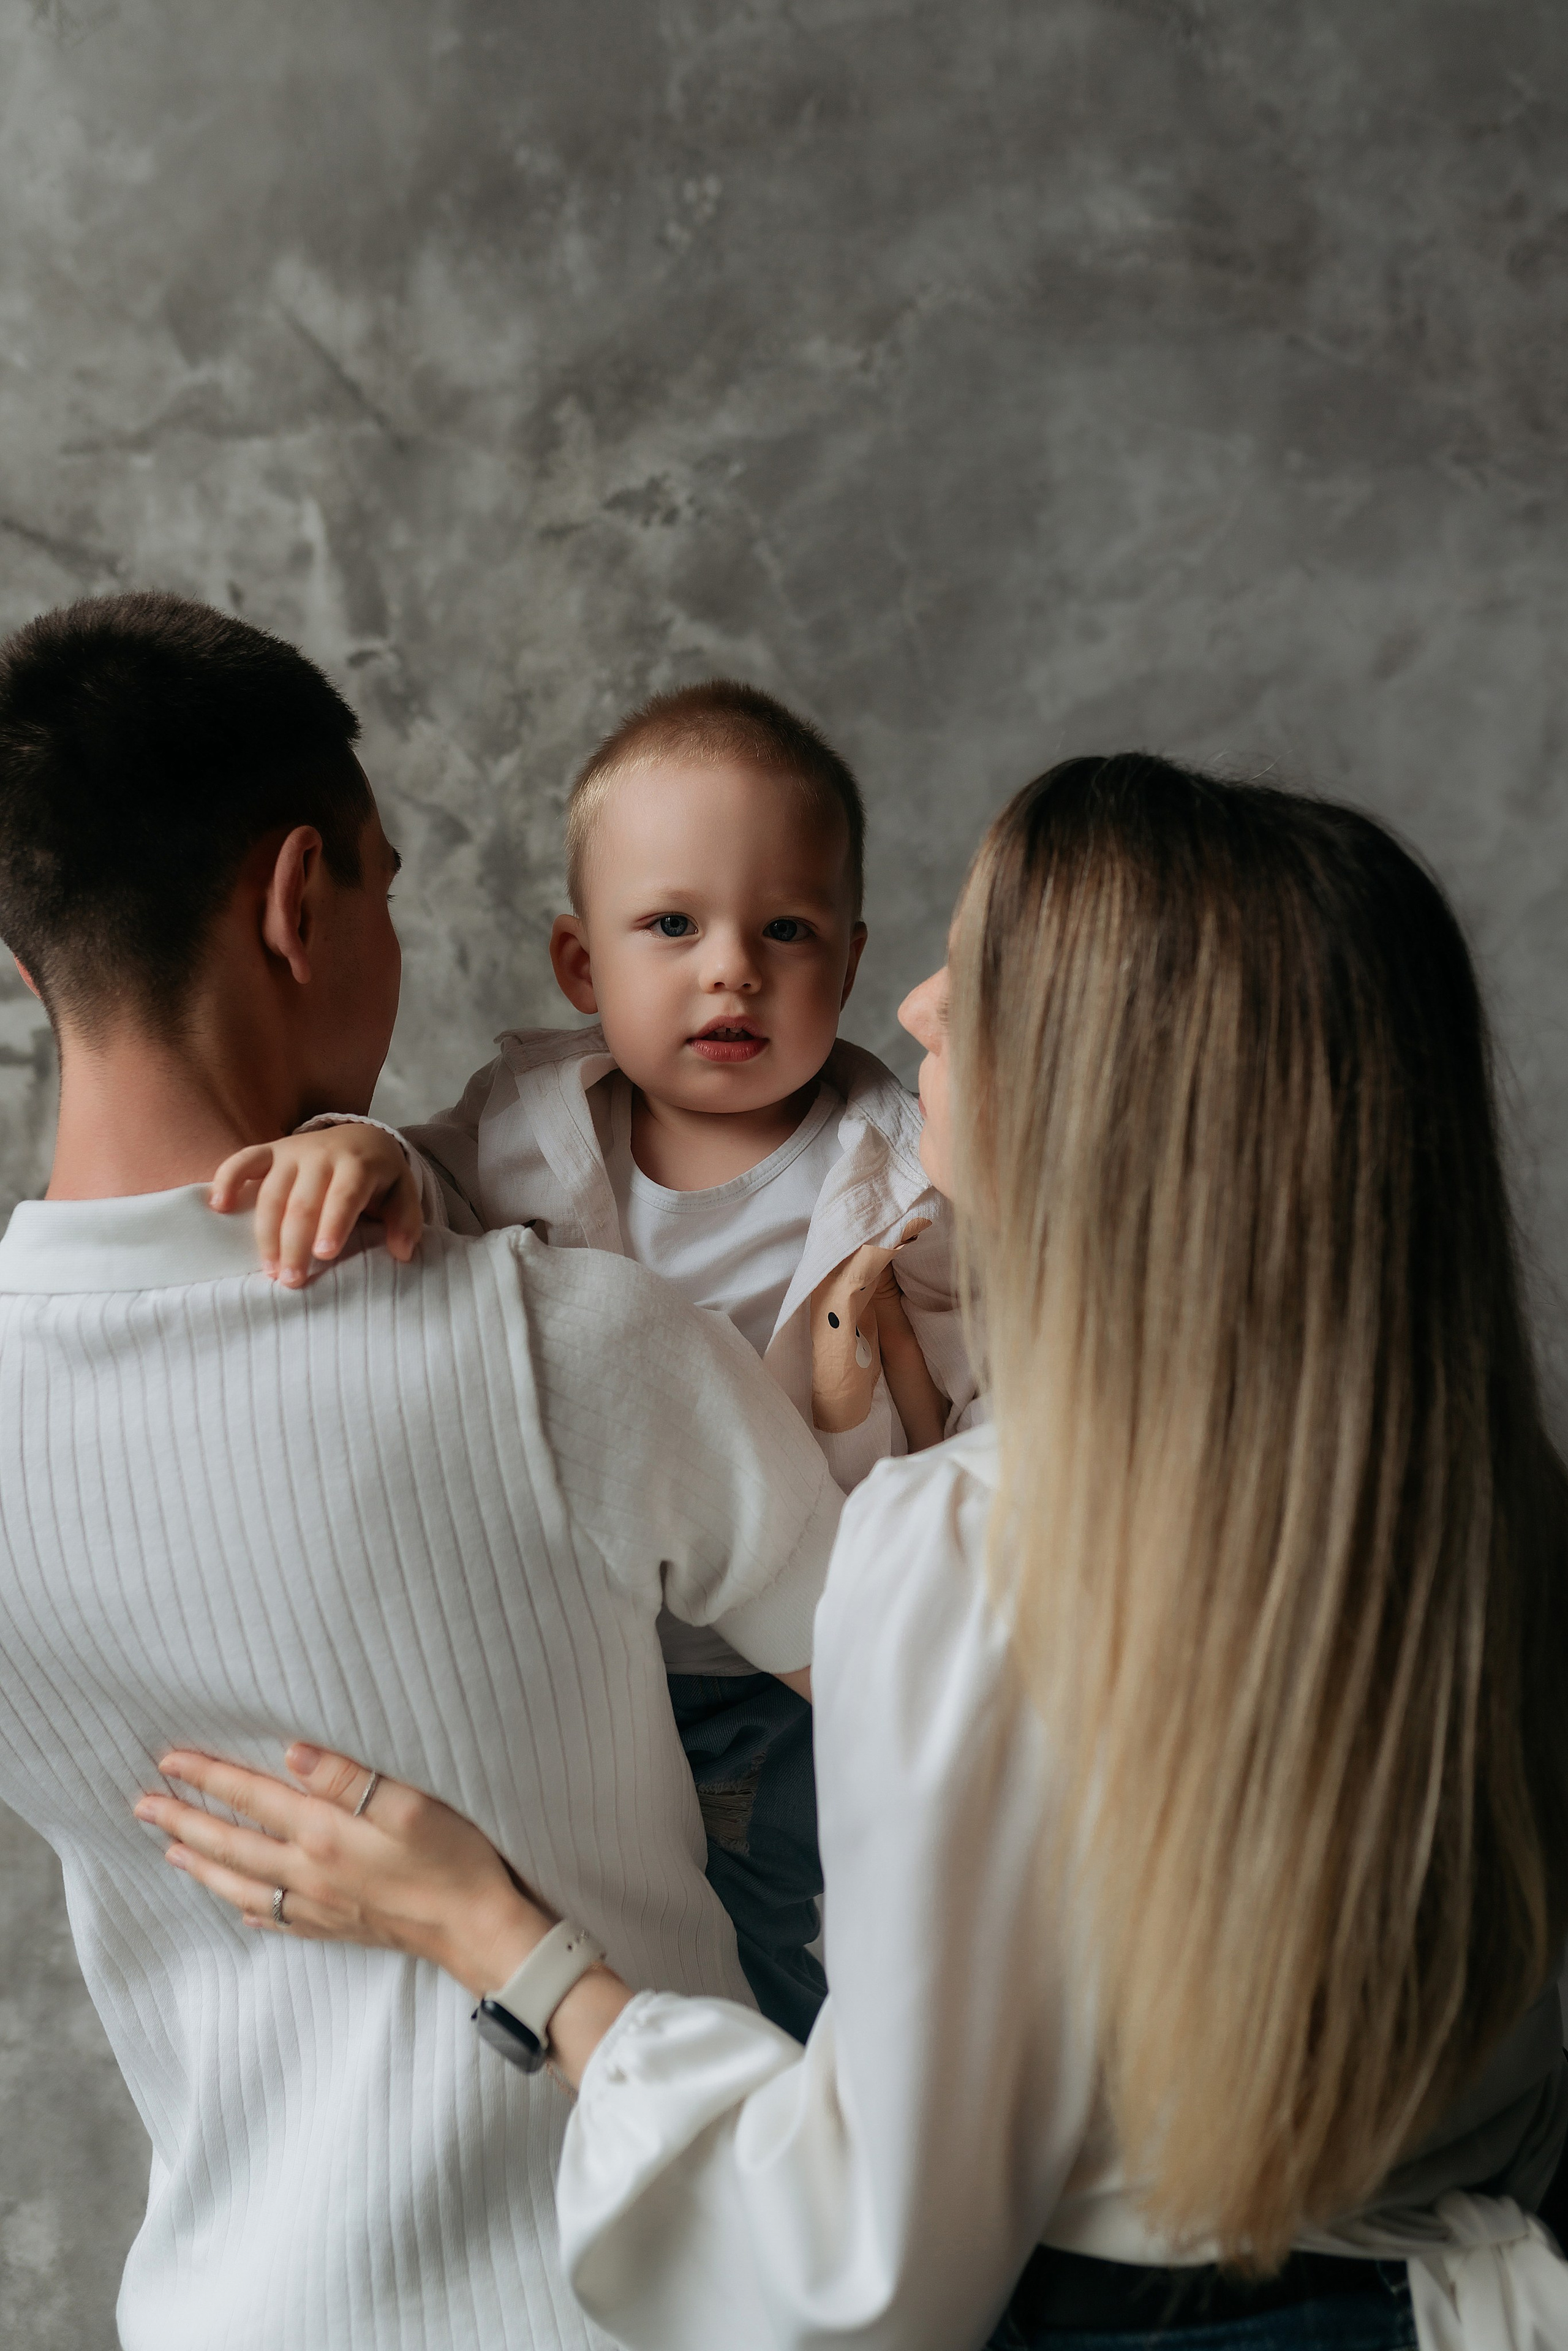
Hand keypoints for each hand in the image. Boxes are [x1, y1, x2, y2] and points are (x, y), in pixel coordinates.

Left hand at [135, 1743, 547, 1998]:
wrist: (475, 1927)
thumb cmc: (452, 1856)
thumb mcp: (409, 1804)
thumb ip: (348, 1776)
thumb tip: (290, 1753)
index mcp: (324, 1834)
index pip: (251, 1797)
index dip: (209, 1777)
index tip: (169, 1760)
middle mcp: (310, 1872)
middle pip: (232, 1843)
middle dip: (183, 1822)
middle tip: (142, 1807)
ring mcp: (320, 1905)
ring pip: (242, 1884)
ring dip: (201, 1865)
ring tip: (170, 1853)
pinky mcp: (337, 1927)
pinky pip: (276, 1918)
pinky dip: (248, 1909)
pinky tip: (238, 1909)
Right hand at [209, 1127, 422, 1286]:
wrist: (360, 1136)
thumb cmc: (379, 1176)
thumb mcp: (402, 1192)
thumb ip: (406, 1221)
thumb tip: (402, 1252)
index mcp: (357, 1164)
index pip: (343, 1195)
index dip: (333, 1223)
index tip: (324, 1255)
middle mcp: (321, 1155)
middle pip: (302, 1202)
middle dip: (295, 1243)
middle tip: (292, 1280)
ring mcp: (291, 1152)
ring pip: (271, 1193)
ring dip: (266, 1234)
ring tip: (269, 1270)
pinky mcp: (269, 1152)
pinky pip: (242, 1161)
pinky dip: (226, 1179)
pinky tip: (218, 1207)